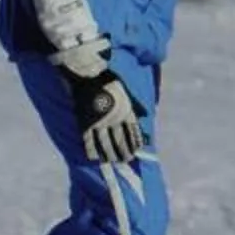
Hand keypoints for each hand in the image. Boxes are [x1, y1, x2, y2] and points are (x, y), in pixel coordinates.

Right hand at [55, 43, 145, 164]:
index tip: (136, 151)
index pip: (132, 131)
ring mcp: (99, 122)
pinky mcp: (85, 122)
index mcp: (126, 110)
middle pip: (120, 140)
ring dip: (109, 154)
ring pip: (105, 143)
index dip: (134, 143)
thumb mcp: (126, 90)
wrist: (86, 74)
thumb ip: (136, 104)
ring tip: (111, 161)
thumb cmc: (106, 78)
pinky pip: (88, 140)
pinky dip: (91, 149)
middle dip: (123, 152)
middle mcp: (114, 119)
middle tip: (125, 160)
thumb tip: (149, 114)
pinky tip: (93, 157)